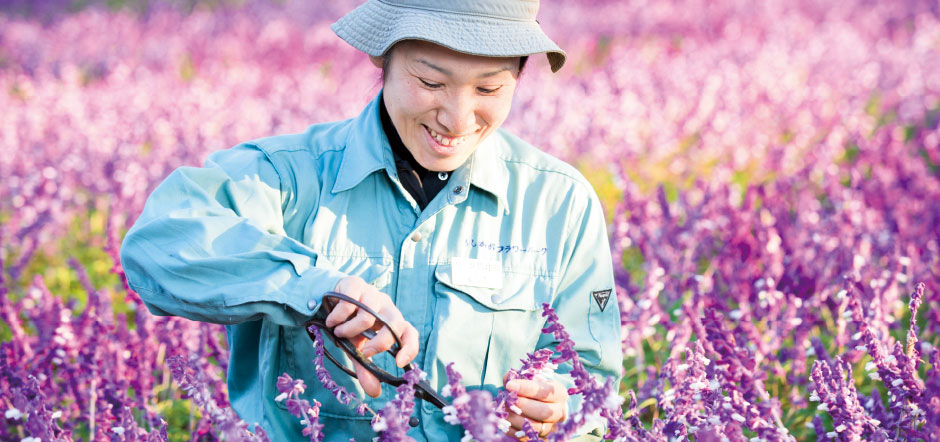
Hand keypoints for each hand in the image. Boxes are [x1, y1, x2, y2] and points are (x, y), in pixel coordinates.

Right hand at [325, 276, 418, 397]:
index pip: (409, 333)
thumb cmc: (349, 326)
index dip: (410, 348)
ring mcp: (372, 294)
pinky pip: (349, 303)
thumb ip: (365, 368)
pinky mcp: (355, 284)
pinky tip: (331, 321)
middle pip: (394, 324)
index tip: (400, 363)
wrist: (329, 301)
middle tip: (363, 352)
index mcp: (391, 323)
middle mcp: (386, 308)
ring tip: (338, 332)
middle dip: (379, 343)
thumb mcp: (356, 349)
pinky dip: (337, 317)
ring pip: (368, 316)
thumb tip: (373, 393)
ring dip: (349, 330)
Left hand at [503, 376, 568, 438]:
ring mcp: (551, 427)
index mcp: (559, 393)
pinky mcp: (541, 437)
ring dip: (516, 418)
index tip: (510, 385)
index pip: (545, 391)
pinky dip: (512, 429)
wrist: (540, 404)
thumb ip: (519, 377)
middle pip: (544, 411)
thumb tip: (509, 378)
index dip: (527, 388)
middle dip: (523, 406)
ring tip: (503, 410)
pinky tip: (504, 420)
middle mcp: (559, 411)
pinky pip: (526, 436)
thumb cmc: (534, 389)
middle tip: (508, 400)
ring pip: (535, 427)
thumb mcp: (530, 379)